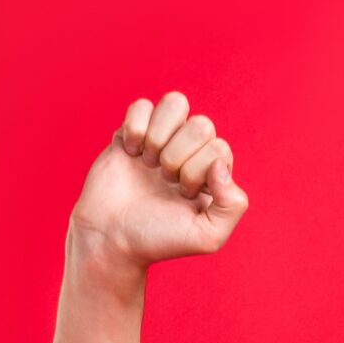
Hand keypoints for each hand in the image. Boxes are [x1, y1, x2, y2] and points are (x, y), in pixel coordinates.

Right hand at [71, 91, 248, 268]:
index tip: (182, 195)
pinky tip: (129, 152)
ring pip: (176, 102)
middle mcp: (190, 151)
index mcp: (211, 172)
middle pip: (202, 124)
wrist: (111, 238)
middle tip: (164, 180)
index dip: (198, 170)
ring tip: (148, 162)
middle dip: (179, 155)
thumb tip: (220, 164)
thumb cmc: (159, 239)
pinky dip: (134, 127)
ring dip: (160, 134)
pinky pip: (142, 105)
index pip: (219, 147)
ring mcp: (161, 139)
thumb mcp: (207, 236)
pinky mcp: (131, 132)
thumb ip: (232, 206)